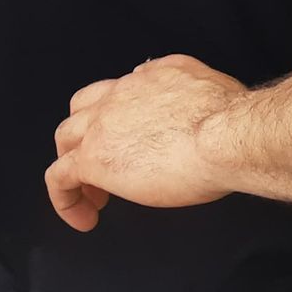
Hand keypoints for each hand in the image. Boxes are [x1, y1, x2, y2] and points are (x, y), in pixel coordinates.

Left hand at [47, 56, 245, 231]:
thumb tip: (195, 109)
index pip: (124, 87)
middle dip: (89, 136)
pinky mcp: (93, 158)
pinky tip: (85, 218)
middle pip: (85, 108)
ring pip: (66, 138)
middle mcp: (124, 91)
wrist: (226, 137)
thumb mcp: (216, 90)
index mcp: (157, 74)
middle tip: (108, 166)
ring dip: (74, 165)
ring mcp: (104, 123)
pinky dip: (66, 199)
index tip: (134, 139)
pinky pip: (59, 178)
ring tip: (94, 196)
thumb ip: (196, 94)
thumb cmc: (233, 124)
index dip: (123, 115)